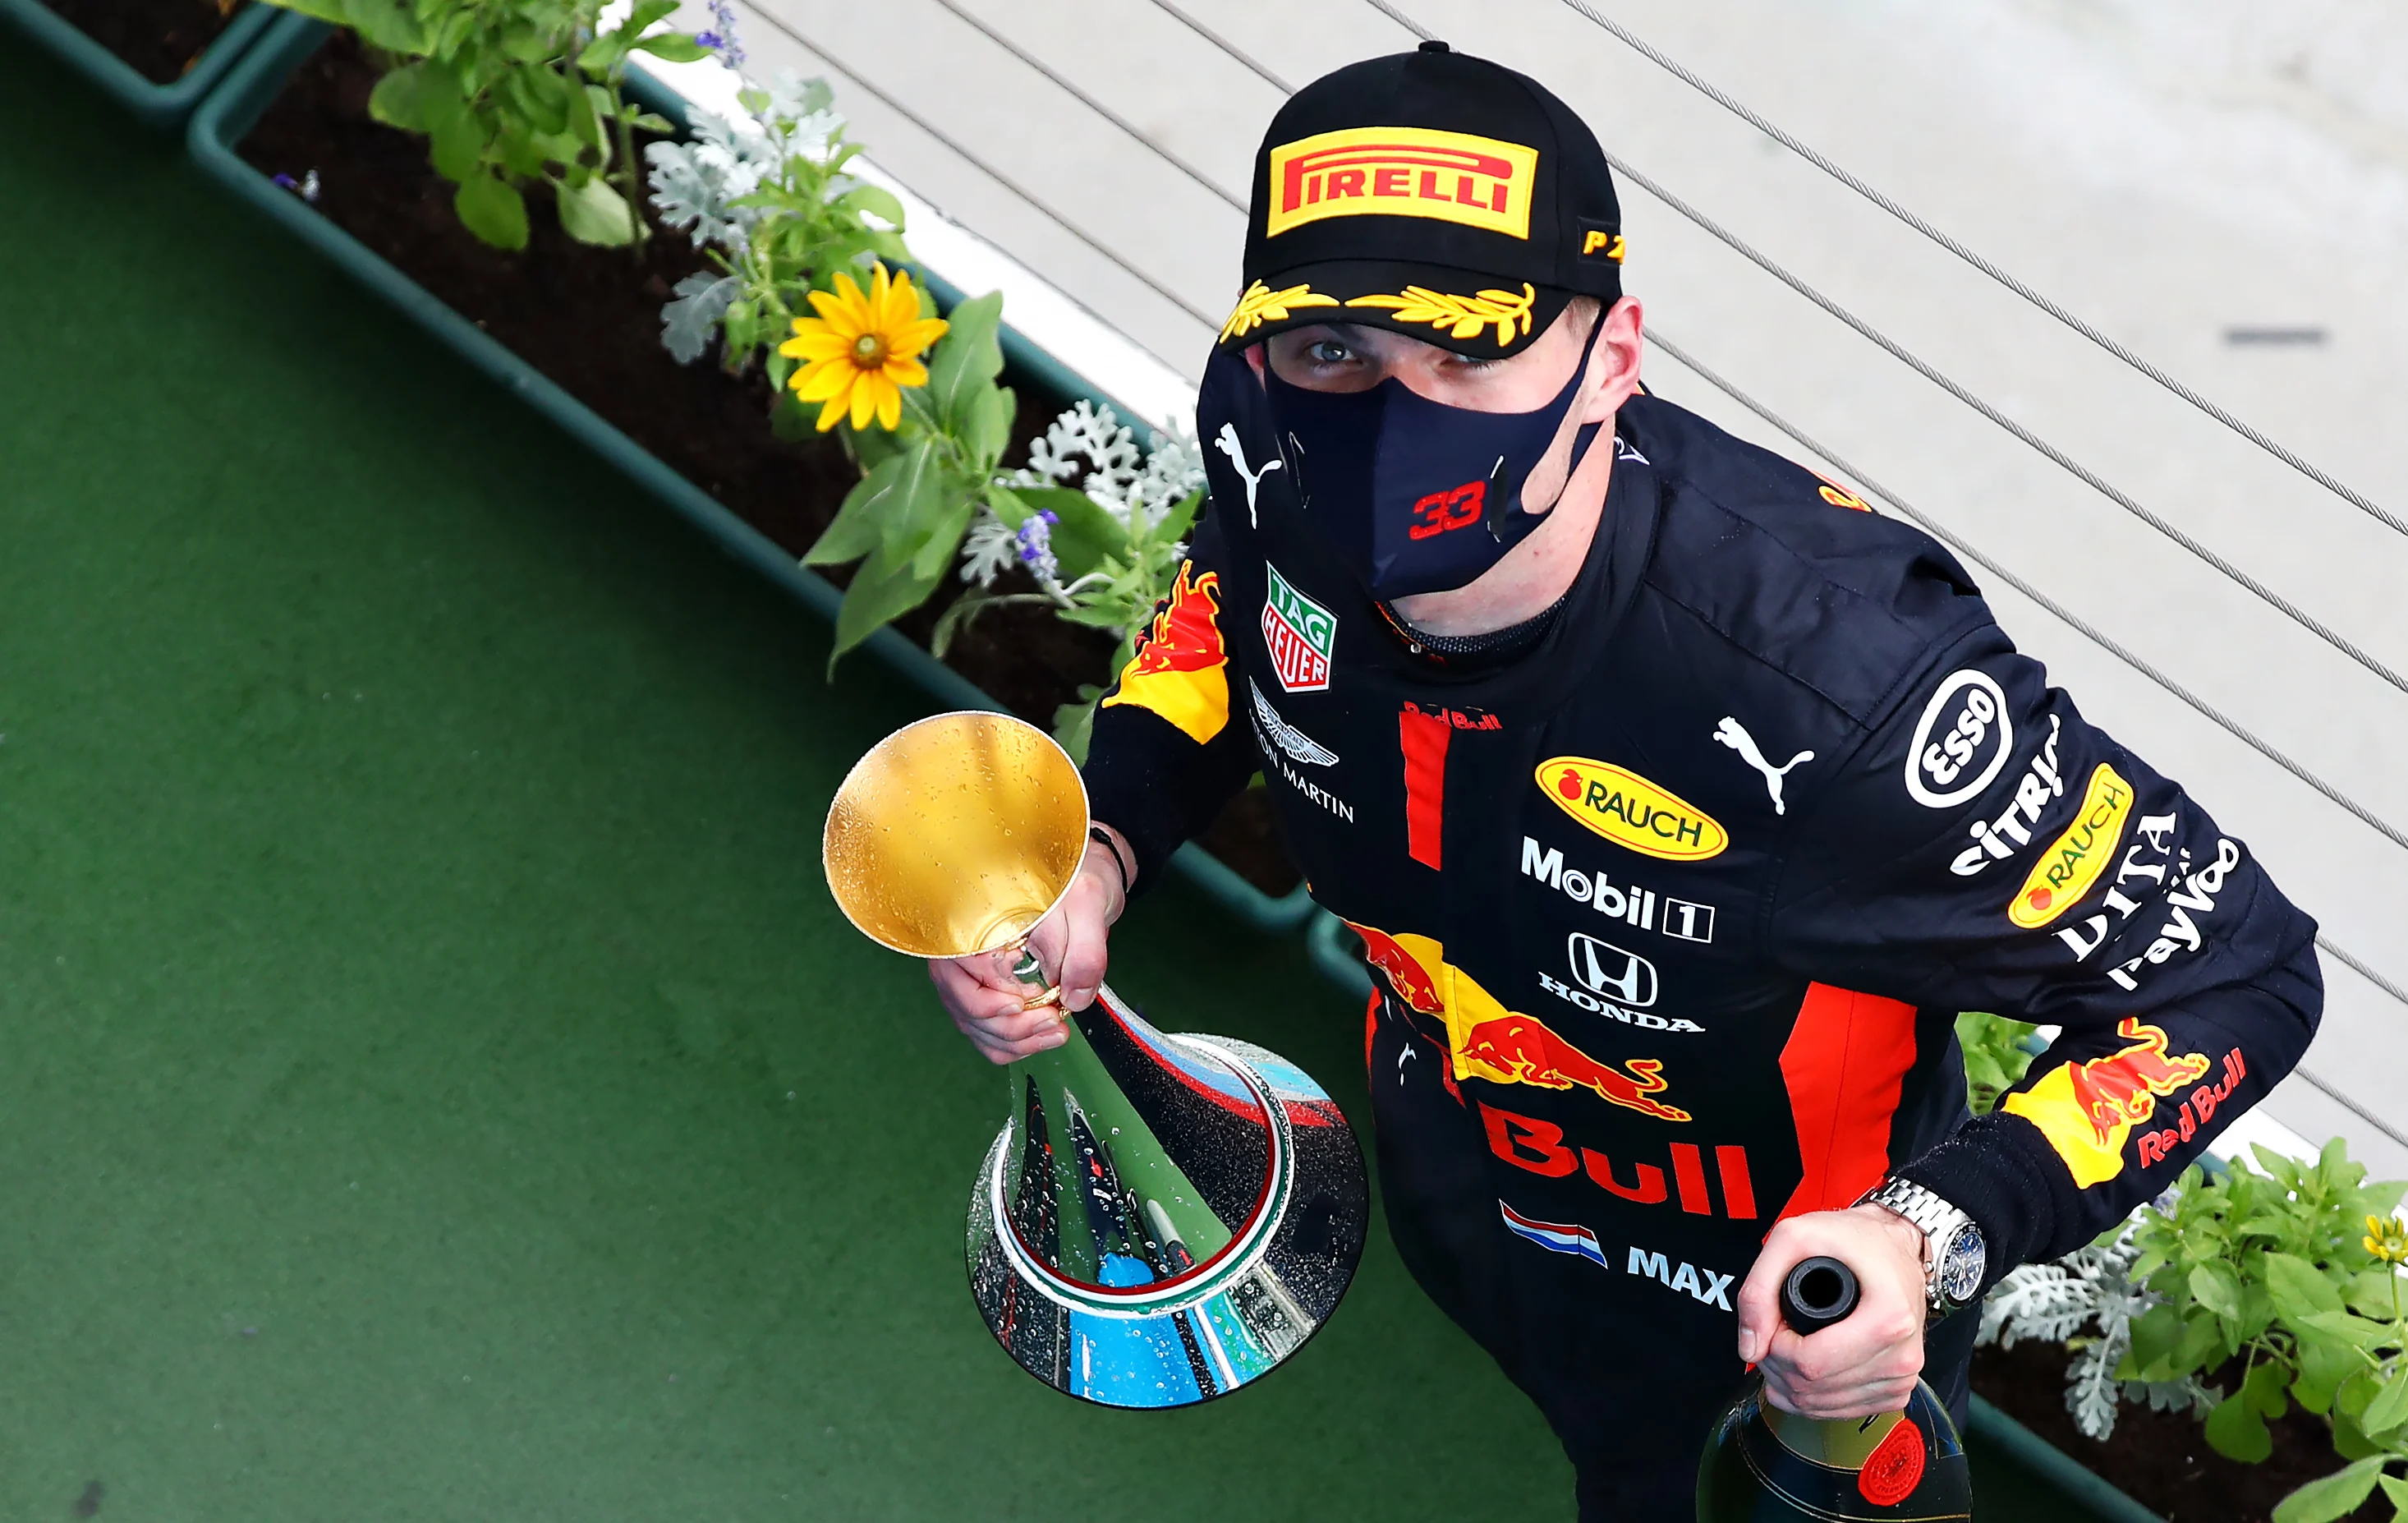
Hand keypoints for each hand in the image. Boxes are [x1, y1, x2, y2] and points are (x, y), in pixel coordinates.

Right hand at [926, 825, 1130, 1064]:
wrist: (1077, 886)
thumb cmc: (1075, 884)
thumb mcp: (1088, 903)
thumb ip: (1085, 950)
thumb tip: (1074, 999)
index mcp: (977, 916)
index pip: (968, 967)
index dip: (995, 994)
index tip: (1032, 1001)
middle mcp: (962, 946)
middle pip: (964, 1001)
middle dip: (1010, 1025)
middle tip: (1053, 1022)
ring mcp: (968, 972)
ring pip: (972, 1022)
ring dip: (1013, 1040)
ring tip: (1055, 1033)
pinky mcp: (982, 990)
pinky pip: (981, 1029)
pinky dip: (1007, 1044)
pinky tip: (1038, 1039)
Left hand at [1734, 1204, 1928, 1418]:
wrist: (1897, 1248)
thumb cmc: (1853, 1240)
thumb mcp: (1794, 1238)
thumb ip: (1759, 1287)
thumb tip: (1750, 1347)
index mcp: (1888, 1318)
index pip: (1811, 1364)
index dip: (1775, 1348)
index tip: (1774, 1323)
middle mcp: (1901, 1356)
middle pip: (1813, 1388)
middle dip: (1777, 1365)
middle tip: (1774, 1332)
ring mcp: (1901, 1379)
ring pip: (1822, 1407)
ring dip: (1790, 1384)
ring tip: (1787, 1346)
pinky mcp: (1897, 1392)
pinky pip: (1841, 1412)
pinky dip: (1811, 1397)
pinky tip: (1804, 1368)